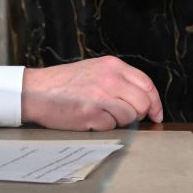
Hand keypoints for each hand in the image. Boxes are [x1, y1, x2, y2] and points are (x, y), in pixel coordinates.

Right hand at [21, 56, 163, 130]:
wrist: (37, 90)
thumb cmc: (65, 82)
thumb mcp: (95, 70)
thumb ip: (119, 80)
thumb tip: (143, 99)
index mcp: (113, 65)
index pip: (146, 84)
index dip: (155, 102)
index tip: (156, 113)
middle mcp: (110, 78)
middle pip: (142, 103)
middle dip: (138, 114)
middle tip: (124, 116)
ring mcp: (102, 96)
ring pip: (129, 117)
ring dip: (118, 121)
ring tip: (100, 114)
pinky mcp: (92, 114)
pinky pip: (111, 127)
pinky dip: (103, 127)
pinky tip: (90, 118)